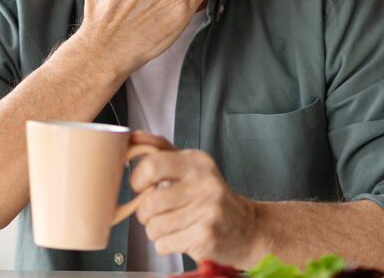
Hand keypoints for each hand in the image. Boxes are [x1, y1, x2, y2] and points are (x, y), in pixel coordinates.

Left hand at [130, 134, 261, 267]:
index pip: (152, 165)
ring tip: (173, 225)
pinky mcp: (206, 236)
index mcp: (197, 162)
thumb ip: (162, 150)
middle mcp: (205, 183)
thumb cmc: (213, 198)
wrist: (248, 228)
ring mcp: (207, 210)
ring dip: (156, 230)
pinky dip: (166, 244)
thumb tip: (135, 138)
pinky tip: (181, 237)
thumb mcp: (192, 166)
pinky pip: (164, 244)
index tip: (141, 186)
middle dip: (145, 213)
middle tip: (156, 212)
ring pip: (154, 226)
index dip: (137, 179)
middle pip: (149, 202)